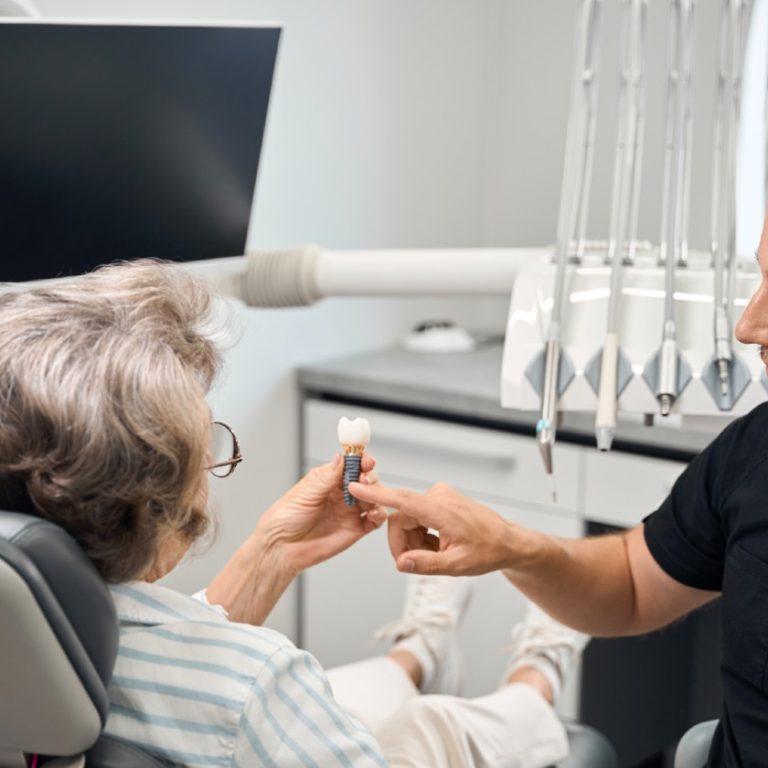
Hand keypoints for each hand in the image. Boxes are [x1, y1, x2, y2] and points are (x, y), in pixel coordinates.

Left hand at [257, 454, 386, 574]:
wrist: (281, 549)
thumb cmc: (284, 520)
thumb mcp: (304, 493)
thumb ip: (327, 478)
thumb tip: (341, 457)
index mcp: (328, 480)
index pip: (350, 464)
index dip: (360, 460)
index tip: (366, 460)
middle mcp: (341, 494)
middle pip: (366, 478)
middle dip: (370, 476)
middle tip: (366, 479)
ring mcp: (350, 511)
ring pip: (374, 497)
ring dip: (376, 493)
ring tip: (368, 496)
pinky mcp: (355, 529)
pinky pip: (375, 519)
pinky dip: (379, 514)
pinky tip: (373, 512)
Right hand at [348, 481, 515, 575]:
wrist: (507, 541)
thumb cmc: (488, 550)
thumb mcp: (457, 565)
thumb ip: (426, 564)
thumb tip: (401, 563)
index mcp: (442, 510)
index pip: (402, 500)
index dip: (376, 495)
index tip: (355, 487)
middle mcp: (438, 496)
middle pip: (401, 518)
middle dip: (403, 543)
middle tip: (416, 564)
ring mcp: (439, 496)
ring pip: (408, 519)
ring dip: (414, 540)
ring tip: (435, 555)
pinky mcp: (439, 499)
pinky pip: (417, 516)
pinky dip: (421, 535)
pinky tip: (437, 546)